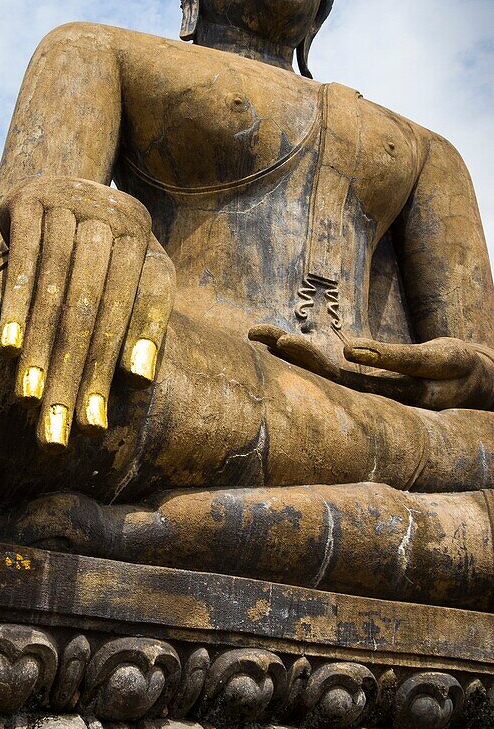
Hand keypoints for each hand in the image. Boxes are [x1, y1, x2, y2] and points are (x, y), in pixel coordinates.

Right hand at [0, 177, 174, 446]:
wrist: (57, 181)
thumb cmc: (99, 247)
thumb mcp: (130, 273)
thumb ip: (139, 320)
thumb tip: (140, 378)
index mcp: (143, 238)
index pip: (137, 308)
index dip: (120, 365)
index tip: (98, 423)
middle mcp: (111, 216)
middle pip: (94, 307)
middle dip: (77, 372)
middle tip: (59, 430)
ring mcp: (68, 204)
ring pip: (57, 289)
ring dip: (44, 349)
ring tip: (33, 401)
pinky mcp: (27, 200)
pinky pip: (22, 262)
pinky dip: (16, 306)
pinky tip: (10, 348)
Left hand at [248, 325, 493, 410]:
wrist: (478, 380)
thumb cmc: (461, 367)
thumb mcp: (435, 360)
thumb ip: (395, 357)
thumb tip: (349, 349)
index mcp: (384, 394)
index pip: (336, 378)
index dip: (308, 359)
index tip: (282, 342)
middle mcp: (370, 393)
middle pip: (320, 374)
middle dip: (288, 353)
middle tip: (256, 334)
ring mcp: (368, 385)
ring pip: (321, 370)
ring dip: (291, 354)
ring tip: (257, 335)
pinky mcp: (369, 374)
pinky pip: (331, 366)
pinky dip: (307, 353)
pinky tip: (282, 344)